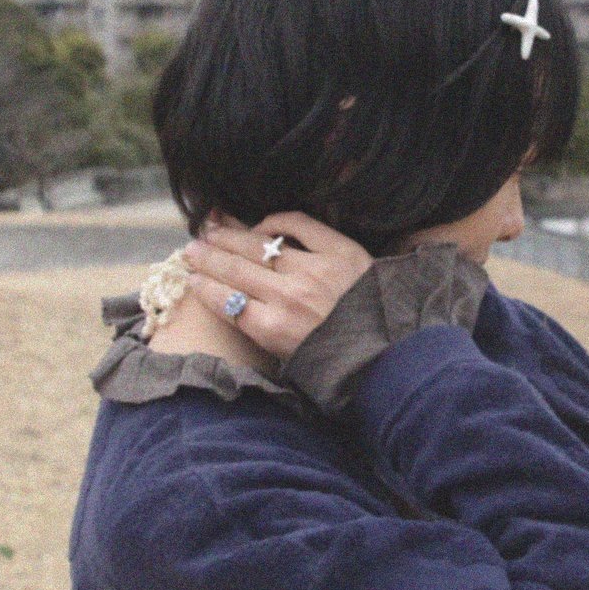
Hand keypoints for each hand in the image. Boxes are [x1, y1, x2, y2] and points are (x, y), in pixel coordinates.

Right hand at [182, 211, 372, 360]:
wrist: (397, 357)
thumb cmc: (345, 367)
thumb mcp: (295, 364)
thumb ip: (267, 336)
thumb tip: (241, 312)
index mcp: (274, 330)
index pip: (225, 301)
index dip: (203, 287)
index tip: (191, 278)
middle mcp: (287, 297)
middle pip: (235, 271)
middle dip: (208, 258)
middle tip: (191, 249)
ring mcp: (314, 270)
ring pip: (259, 247)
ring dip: (230, 237)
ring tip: (212, 229)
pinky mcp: (340, 251)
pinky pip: (299, 226)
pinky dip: (277, 222)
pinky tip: (263, 225)